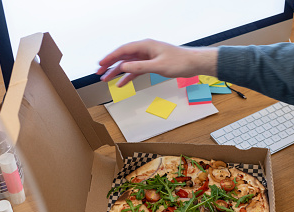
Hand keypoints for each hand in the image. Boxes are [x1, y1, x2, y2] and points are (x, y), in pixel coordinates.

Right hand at [96, 39, 217, 86]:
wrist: (193, 64)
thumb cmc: (179, 62)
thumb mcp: (158, 66)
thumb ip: (140, 67)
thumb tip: (123, 68)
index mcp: (145, 45)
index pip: (123, 50)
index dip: (110, 57)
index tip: (100, 64)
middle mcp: (145, 49)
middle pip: (123, 57)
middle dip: (110, 65)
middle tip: (99, 72)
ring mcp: (148, 57)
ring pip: (129, 64)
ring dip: (117, 72)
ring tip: (106, 79)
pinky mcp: (152, 64)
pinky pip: (136, 70)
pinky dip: (129, 76)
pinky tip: (121, 83)